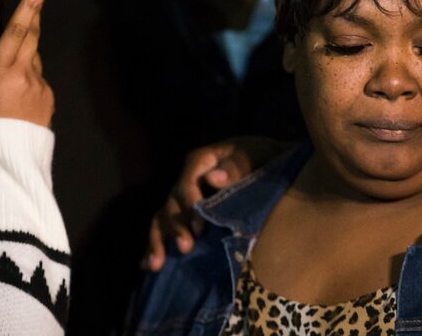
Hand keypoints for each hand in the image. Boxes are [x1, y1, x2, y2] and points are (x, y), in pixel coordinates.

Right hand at [0, 0, 53, 126]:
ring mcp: (39, 86)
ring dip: (24, 60)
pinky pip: (37, 81)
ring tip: (7, 80)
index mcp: (0, 71)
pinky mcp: (48, 98)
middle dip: (34, 14)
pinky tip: (17, 100)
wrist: (6, 159)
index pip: (17, 32)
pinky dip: (28, 82)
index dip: (28, 8)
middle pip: (31, 37)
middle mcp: (24, 75)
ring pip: (33, 61)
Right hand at [143, 136, 289, 271]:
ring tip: (157, 264)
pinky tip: (149, 265)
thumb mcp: (256, 156)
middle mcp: (189, 179)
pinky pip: (166, 227)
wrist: (272, 166)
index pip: (187, 180)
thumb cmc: (264, 158)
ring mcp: (186, 198)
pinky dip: (156, 244)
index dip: (189, 203)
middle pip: (173, 201)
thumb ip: (237, 167)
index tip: (199, 229)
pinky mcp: (188, 214)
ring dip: (159, 239)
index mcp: (203, 161)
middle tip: (186, 248)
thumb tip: (213, 178)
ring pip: (164, 216)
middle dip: (176, 226)